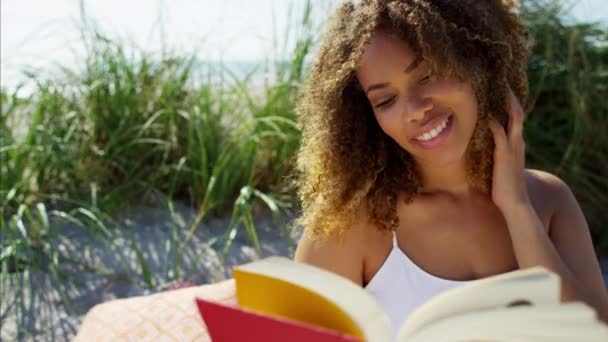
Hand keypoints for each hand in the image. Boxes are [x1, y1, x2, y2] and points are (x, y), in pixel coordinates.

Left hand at [487, 87, 529, 211]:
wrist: (515, 204)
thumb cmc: (505, 188)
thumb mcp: (501, 167)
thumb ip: (496, 156)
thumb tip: (483, 151)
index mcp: (516, 145)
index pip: (515, 119)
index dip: (511, 105)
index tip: (503, 91)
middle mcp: (518, 143)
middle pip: (517, 113)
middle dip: (511, 98)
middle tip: (503, 82)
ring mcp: (513, 148)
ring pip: (514, 120)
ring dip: (507, 104)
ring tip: (499, 90)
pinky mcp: (504, 156)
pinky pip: (500, 135)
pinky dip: (494, 125)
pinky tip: (487, 117)